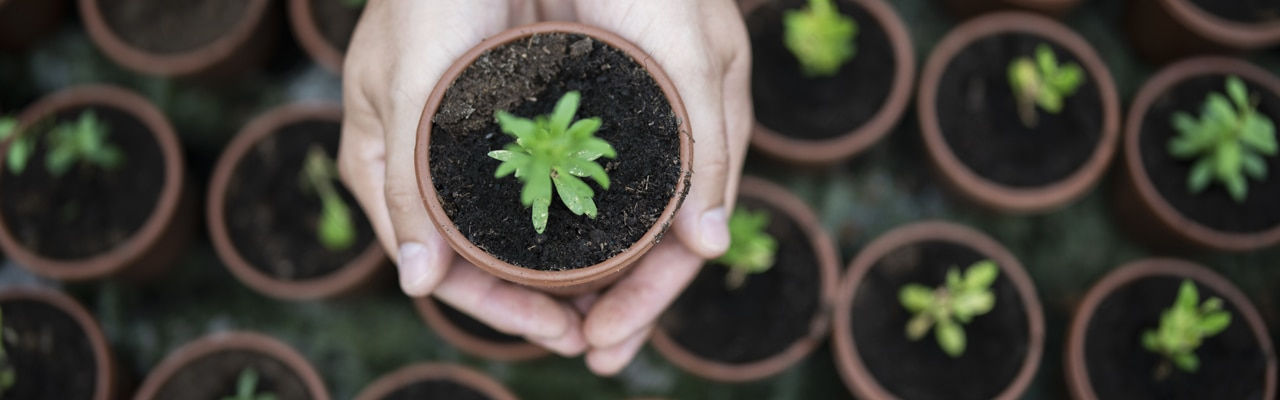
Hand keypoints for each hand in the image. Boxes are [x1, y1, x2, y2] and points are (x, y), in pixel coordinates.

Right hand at [337, 0, 586, 355]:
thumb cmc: (424, 1)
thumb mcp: (408, 90)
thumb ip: (407, 186)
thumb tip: (418, 284)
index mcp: (381, 170)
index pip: (439, 265)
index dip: (498, 308)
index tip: (558, 330)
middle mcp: (420, 169)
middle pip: (479, 257)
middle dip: (535, 299)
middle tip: (597, 326)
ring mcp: (463, 148)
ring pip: (511, 228)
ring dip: (559, 264)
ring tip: (614, 293)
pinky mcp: (504, 124)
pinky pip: (537, 185)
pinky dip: (569, 215)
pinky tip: (611, 232)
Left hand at [564, 0, 752, 374]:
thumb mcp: (697, 53)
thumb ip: (711, 146)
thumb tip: (709, 247)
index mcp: (697, 138)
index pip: (679, 242)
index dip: (648, 300)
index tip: (608, 345)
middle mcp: (657, 142)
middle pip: (640, 246)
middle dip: (614, 305)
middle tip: (583, 351)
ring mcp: (614, 128)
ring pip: (603, 224)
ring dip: (582, 277)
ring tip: (550, 324)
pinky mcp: (572, 109)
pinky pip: (567, 183)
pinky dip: (552, 225)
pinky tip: (527, 253)